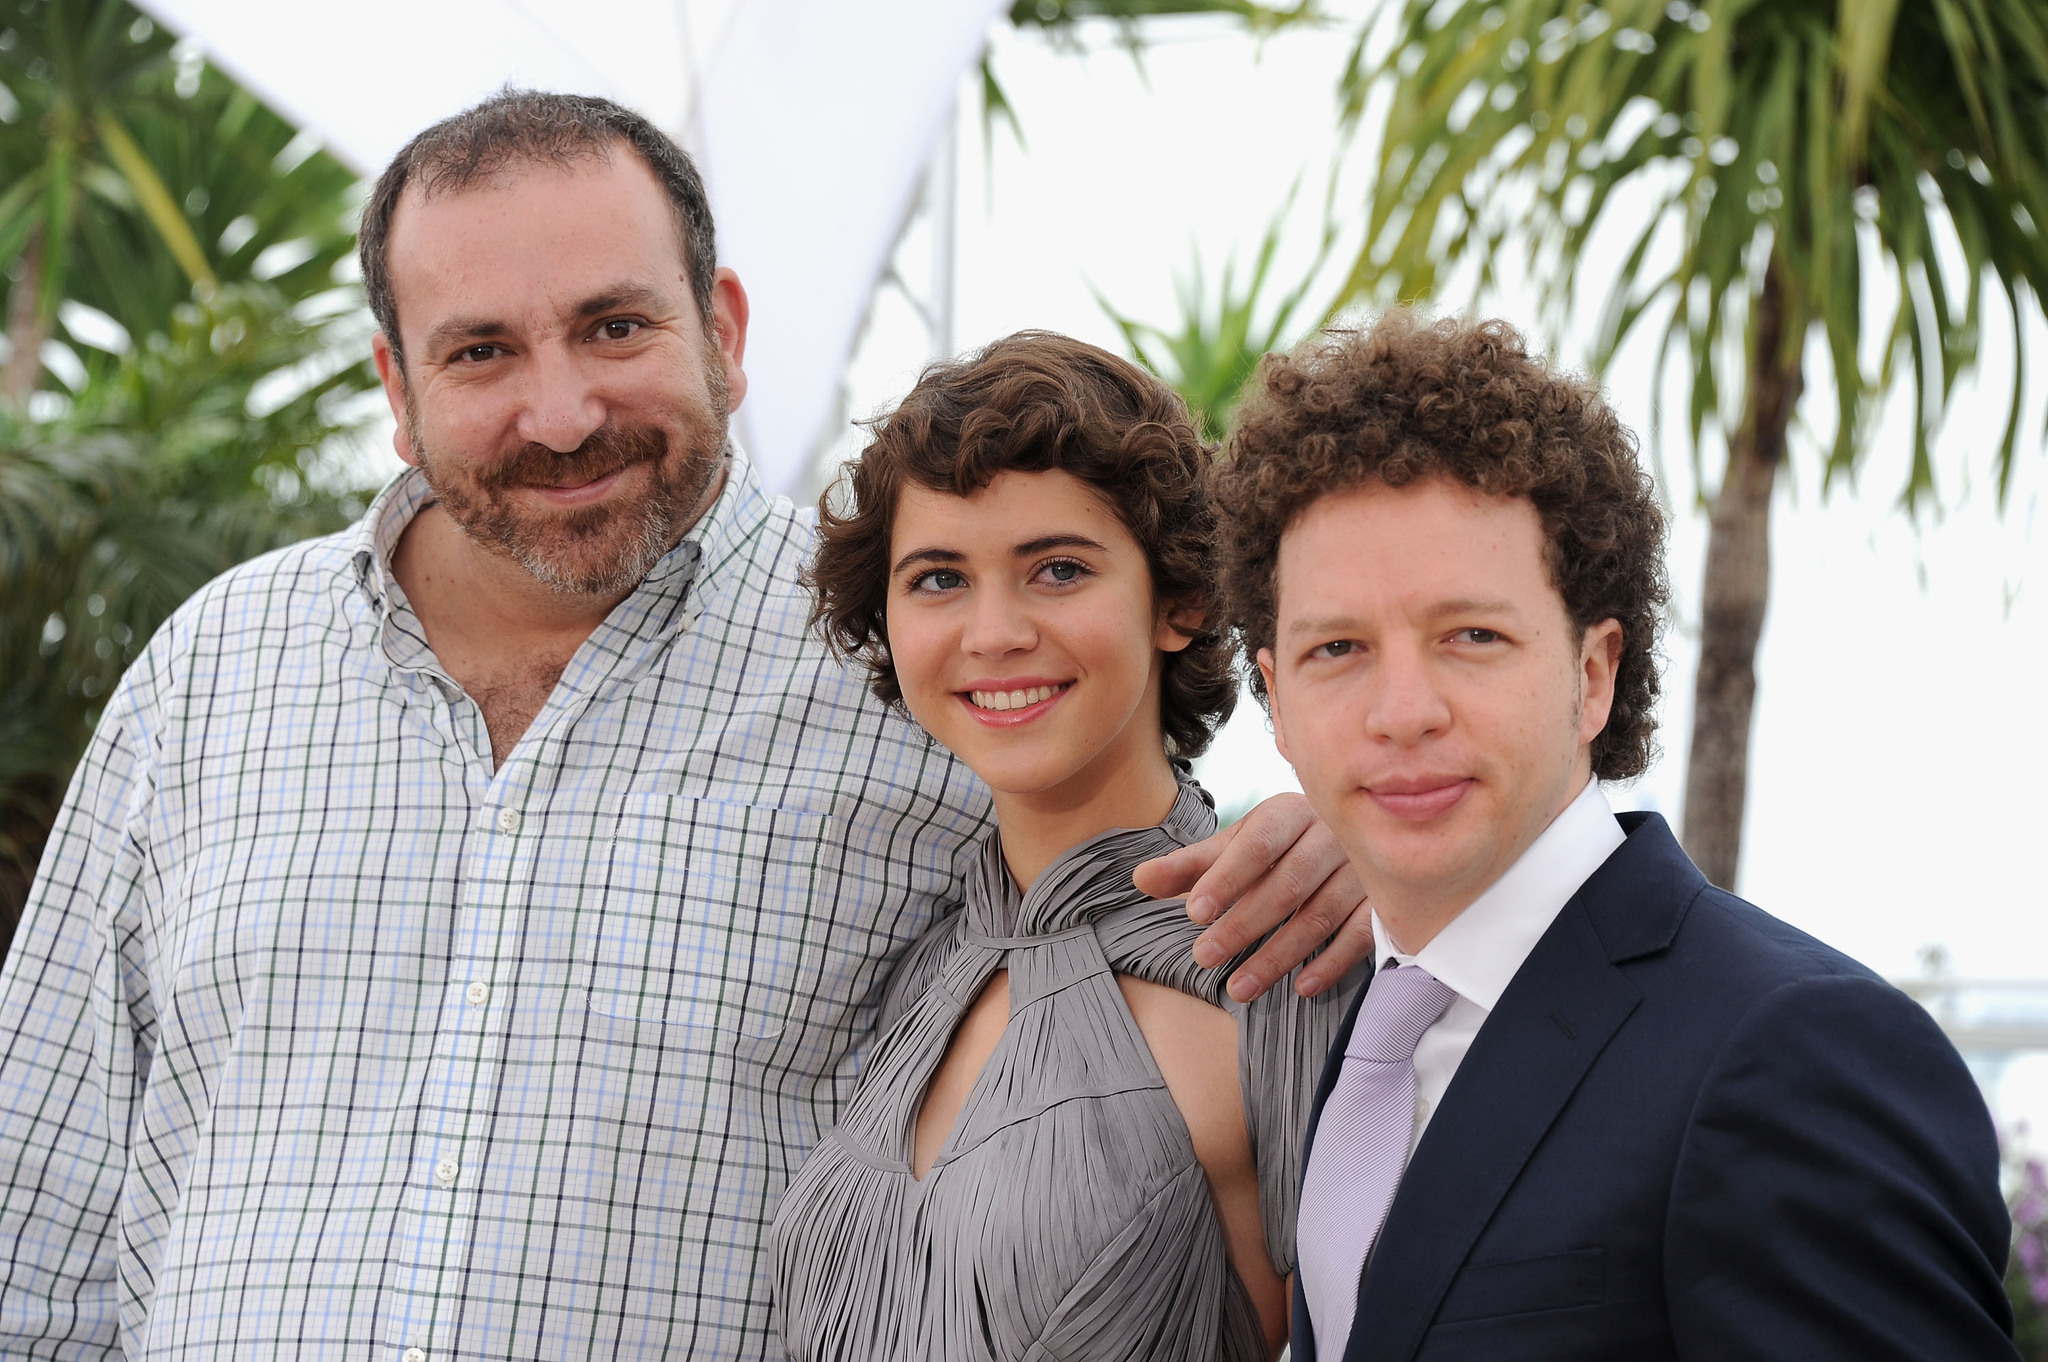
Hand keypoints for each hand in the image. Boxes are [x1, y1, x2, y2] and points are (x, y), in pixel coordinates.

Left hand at [1132, 792, 1373, 1002]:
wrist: (1350, 836)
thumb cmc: (1280, 845)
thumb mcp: (1234, 847)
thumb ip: (1190, 866)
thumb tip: (1140, 879)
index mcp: (1291, 812)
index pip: (1258, 844)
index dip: (1227, 878)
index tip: (1194, 912)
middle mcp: (1332, 835)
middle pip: (1287, 884)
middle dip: (1243, 925)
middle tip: (1204, 956)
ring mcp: (1363, 869)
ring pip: (1321, 915)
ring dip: (1279, 955)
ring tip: (1239, 988)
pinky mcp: (1385, 901)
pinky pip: (1362, 934)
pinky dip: (1332, 963)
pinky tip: (1301, 988)